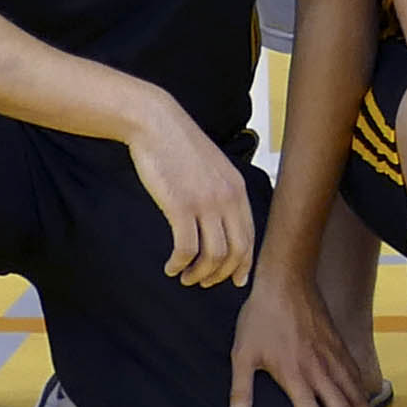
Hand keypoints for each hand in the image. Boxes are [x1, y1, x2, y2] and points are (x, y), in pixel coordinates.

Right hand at [126, 100, 255, 283]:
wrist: (157, 124)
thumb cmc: (179, 146)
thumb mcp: (213, 168)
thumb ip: (222, 193)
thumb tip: (220, 223)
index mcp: (237, 190)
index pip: (250, 238)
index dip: (244, 264)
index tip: (235, 280)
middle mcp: (227, 199)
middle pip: (235, 252)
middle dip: (221, 275)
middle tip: (204, 283)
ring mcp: (205, 203)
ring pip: (213, 256)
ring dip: (199, 274)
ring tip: (185, 277)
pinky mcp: (180, 206)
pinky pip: (186, 249)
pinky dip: (179, 264)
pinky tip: (171, 267)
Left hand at [225, 259, 381, 406]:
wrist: (286, 281)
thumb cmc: (260, 319)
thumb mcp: (242, 355)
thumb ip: (240, 392)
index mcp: (296, 378)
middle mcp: (320, 372)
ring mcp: (334, 359)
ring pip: (356, 398)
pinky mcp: (340, 348)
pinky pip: (356, 379)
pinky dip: (365, 398)